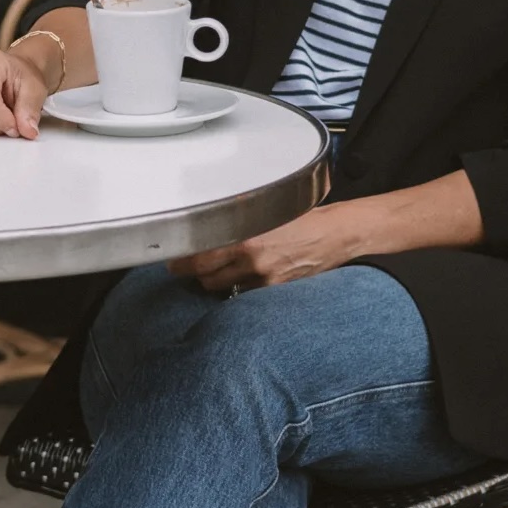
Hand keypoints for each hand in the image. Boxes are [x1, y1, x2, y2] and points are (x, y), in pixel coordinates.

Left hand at [171, 204, 362, 293]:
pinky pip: (245, 294)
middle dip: (196, 274)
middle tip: (187, 268)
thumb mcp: (266, 213)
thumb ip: (237, 222)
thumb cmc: (301, 219)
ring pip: (224, 288)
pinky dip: (240, 288)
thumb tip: (208, 226)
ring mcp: (263, 280)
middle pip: (207, 278)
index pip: (200, 258)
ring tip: (221, 270)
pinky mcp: (274, 291)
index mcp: (246, 238)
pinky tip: (244, 277)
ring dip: (217, 281)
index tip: (173, 262)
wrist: (334, 234)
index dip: (182, 263)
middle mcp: (252, 261)